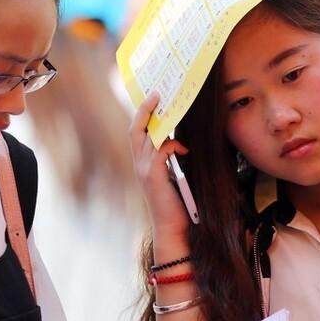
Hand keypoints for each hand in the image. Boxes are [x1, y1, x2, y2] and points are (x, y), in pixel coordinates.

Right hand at [129, 92, 191, 238]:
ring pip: (147, 136)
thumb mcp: (169, 175)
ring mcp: (144, 169)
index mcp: (141, 163)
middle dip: (145, 109)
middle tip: (157, 93)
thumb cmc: (174, 202)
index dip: (142, 114)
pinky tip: (183, 150)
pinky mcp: (154, 175)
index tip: (152, 98)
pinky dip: (172, 145)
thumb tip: (176, 142)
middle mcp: (138, 164)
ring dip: (160, 122)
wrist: (170, 227)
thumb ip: (168, 159)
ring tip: (171, 110)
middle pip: (136, 129)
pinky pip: (161, 150)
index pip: (136, 132)